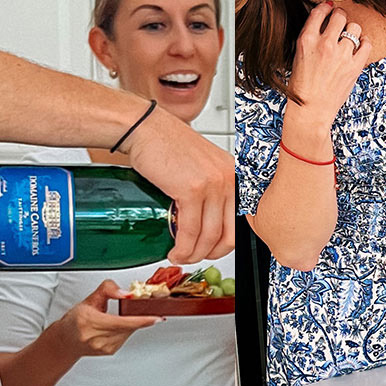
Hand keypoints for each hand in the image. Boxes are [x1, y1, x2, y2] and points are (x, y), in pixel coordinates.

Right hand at [47, 280, 160, 358]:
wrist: (66, 341)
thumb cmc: (76, 320)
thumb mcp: (90, 299)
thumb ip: (108, 289)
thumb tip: (126, 293)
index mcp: (89, 321)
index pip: (121, 322)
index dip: (141, 320)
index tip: (157, 317)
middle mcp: (95, 337)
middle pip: (128, 326)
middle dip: (140, 316)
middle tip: (145, 308)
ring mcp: (103, 346)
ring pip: (129, 331)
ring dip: (132, 322)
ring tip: (122, 316)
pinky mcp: (109, 351)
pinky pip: (126, 337)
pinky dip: (127, 329)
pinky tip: (118, 325)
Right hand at [122, 108, 235, 265]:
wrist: (146, 128)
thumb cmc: (167, 145)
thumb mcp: (201, 167)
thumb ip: (212, 190)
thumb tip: (209, 223)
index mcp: (234, 174)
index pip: (239, 221)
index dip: (225, 243)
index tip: (210, 250)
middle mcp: (229, 178)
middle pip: (228, 234)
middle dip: (210, 254)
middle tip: (194, 257)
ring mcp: (213, 184)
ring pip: (209, 236)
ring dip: (193, 254)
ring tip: (180, 256)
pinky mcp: (192, 189)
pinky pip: (190, 230)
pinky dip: (183, 247)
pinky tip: (175, 250)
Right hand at [287, 2, 373, 126]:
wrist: (310, 110)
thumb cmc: (301, 86)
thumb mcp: (298, 57)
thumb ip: (309, 39)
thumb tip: (323, 22)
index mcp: (306, 40)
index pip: (319, 12)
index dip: (325, 8)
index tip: (328, 9)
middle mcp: (324, 44)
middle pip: (340, 15)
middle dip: (340, 16)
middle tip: (339, 21)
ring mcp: (341, 55)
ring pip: (354, 27)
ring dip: (351, 30)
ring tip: (348, 37)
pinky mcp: (355, 66)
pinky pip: (366, 43)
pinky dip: (364, 41)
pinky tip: (358, 45)